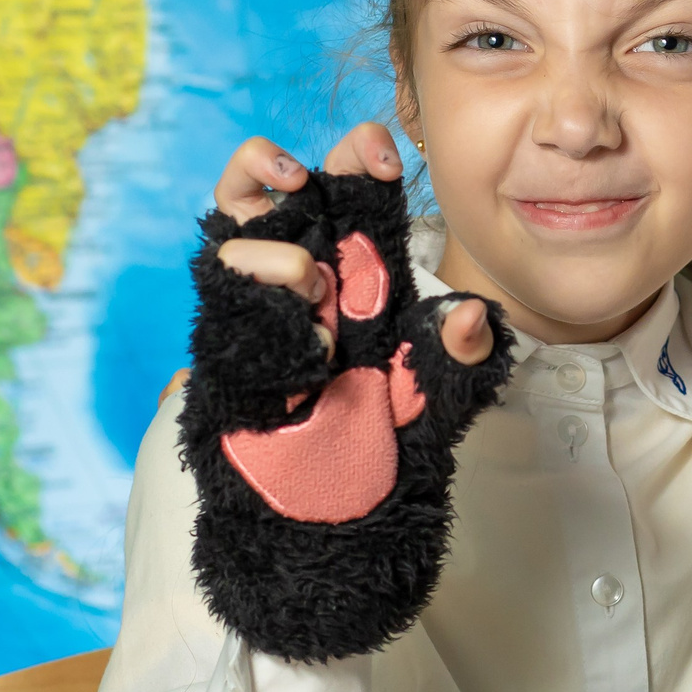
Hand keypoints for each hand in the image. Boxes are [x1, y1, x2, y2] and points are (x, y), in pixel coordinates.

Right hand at [181, 157, 516, 661]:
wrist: (327, 541)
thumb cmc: (381, 464)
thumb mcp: (433, 407)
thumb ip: (453, 361)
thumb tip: (474, 316)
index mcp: (355, 282)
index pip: (349, 200)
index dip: (356, 164)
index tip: (378, 149)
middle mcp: (298, 289)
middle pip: (269, 197)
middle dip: (275, 168)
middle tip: (304, 171)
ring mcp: (252, 324)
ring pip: (232, 242)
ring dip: (266, 244)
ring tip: (309, 280)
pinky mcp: (218, 366)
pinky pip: (220, 317)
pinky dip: (254, 313)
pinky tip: (300, 344)